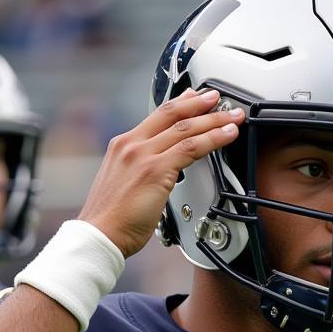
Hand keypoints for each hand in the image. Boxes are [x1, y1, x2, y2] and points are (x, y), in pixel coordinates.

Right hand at [78, 88, 243, 257]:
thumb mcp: (124, 183)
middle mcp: (131, 145)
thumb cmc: (111, 219)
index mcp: (122, 145)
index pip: (156, 116)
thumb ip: (141, 169)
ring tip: (232, 117)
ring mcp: (142, 156)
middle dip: (199, 103)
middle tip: (217, 97)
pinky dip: (213, 139)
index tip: (194, 97)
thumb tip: (163, 168)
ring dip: (214, 121)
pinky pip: (191, 148)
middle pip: (172, 114)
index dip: (180, 103)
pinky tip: (226, 136)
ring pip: (185, 129)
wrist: (100, 235)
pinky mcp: (155, 170)